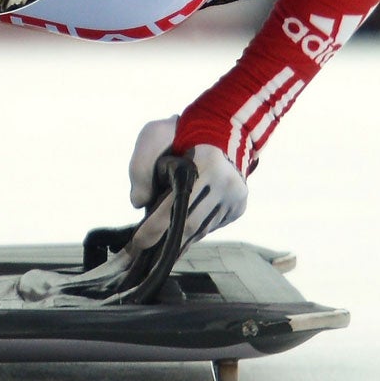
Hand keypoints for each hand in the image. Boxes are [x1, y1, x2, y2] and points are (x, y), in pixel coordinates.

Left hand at [126, 116, 246, 250]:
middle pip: (192, 224)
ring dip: (182, 239)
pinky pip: (214, 225)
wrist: (224, 128)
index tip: (138, 242)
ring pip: (204, 229)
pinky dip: (197, 230)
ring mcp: (236, 196)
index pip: (176, 205)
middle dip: (167, 242)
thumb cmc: (182, 131)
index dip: (155, 227)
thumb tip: (139, 203)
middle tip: (146, 252)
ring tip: (161, 248)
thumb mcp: (155, 134)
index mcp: (208, 162)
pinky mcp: (240, 205)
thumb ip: (141, 168)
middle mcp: (226, 183)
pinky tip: (183, 234)